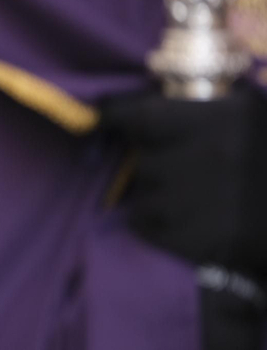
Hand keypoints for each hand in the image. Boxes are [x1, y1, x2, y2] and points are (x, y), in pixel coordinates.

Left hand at [99, 86, 266, 276]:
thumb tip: (139, 113)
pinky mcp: (196, 239)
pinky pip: (144, 226)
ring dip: (158, 200)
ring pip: (142, 196)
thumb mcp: (250, 122)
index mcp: (232, 117)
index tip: (98, 117)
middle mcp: (214, 153)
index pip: (146, 115)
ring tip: (196, 204)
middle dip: (158, 168)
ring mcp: (203, 199)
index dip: (118, 117)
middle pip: (145, 161)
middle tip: (188, 176)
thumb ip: (204, 111)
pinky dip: (157, 227)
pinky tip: (191, 226)